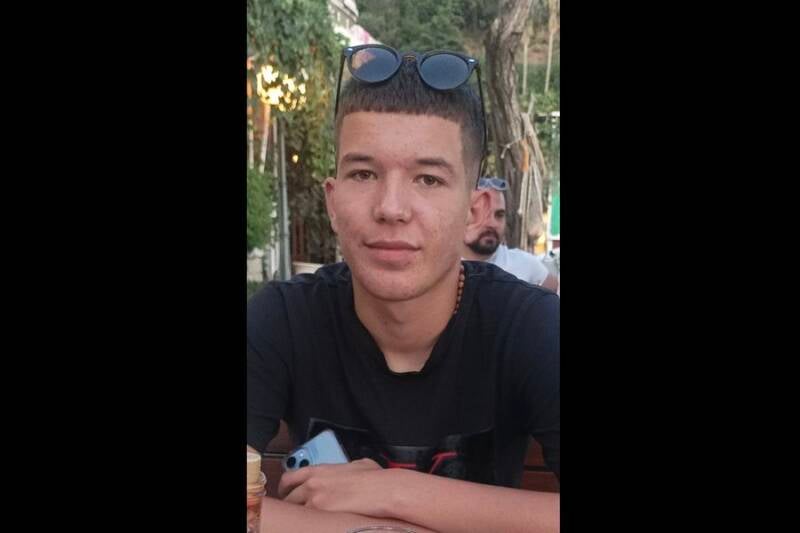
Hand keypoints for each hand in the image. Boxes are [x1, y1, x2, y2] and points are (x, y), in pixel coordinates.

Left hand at [278, 458, 393, 515]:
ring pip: (296, 512)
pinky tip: (317, 524)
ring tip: (308, 520)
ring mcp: (315, 501)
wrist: (382, 490)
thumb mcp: (357, 464)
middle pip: (288, 499)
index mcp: (319, 470)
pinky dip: (309, 524)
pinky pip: (307, 522)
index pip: (289, 478)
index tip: (286, 494)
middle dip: (292, 505)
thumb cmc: (375, 478)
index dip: (285, 489)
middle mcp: (312, 484)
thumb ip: (343, 468)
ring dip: (301, 516)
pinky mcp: (322, 514)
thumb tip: (346, 471)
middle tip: (298, 511)